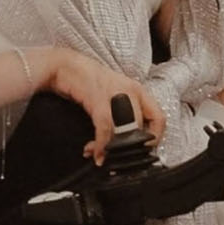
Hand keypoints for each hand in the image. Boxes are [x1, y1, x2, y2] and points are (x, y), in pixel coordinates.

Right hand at [37, 47, 165, 162]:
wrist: (65, 66)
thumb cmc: (88, 83)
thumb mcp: (112, 98)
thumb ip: (123, 117)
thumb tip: (127, 142)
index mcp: (138, 91)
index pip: (159, 118)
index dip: (154, 139)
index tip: (141, 152)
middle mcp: (130, 91)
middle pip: (142, 126)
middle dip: (130, 148)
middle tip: (119, 158)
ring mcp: (115, 92)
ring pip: (125, 128)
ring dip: (114, 148)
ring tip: (102, 156)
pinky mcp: (97, 96)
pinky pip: (105, 126)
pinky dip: (101, 143)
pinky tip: (95, 151)